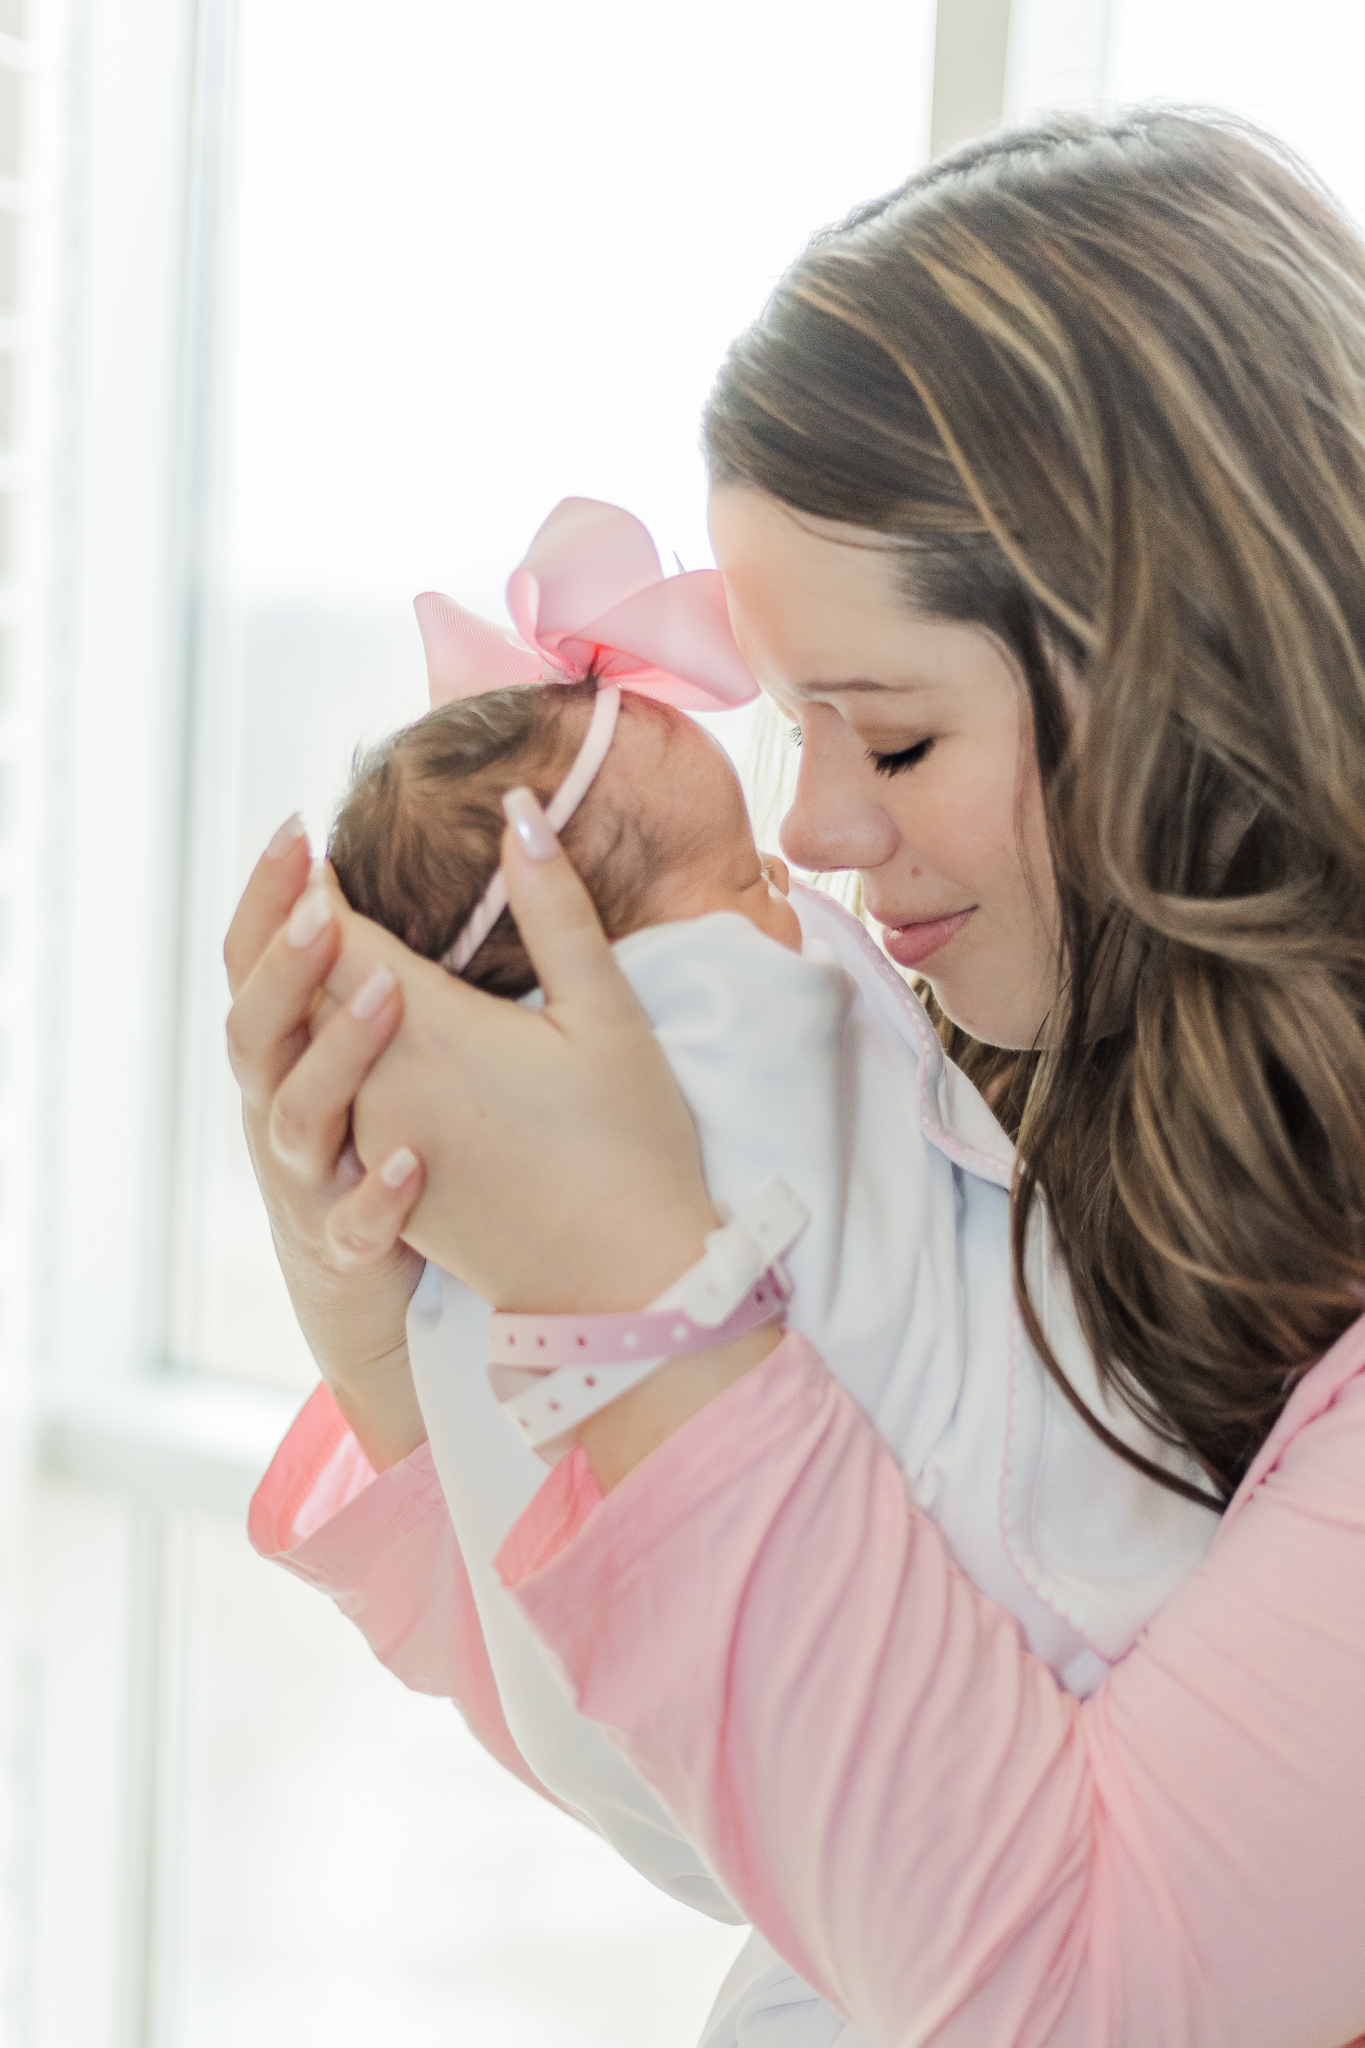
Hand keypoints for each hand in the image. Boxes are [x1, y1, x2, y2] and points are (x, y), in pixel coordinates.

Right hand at [223, 819, 427, 1468]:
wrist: (366, 1293)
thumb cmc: (367, 1150)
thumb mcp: (356, 1059)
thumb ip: (358, 979)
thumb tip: (362, 876)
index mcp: (285, 1058)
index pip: (255, 965)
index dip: (266, 902)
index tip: (295, 828)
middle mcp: (277, 1114)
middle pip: (257, 1032)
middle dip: (287, 966)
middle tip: (328, 906)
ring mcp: (305, 1184)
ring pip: (297, 1118)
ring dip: (339, 1054)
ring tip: (386, 997)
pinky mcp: (345, 1250)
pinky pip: (353, 1223)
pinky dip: (379, 1194)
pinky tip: (416, 1161)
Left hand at [325, 790, 780, 1488]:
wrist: (622, 1287)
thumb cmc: (630, 1144)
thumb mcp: (607, 1014)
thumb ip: (555, 905)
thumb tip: (519, 809)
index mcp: (428, 1032)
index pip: (337, 935)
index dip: (319, 882)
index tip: (316, 839)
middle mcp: (378, 1087)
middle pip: (311, 988)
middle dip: (304, 928)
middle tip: (303, 871)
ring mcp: (375, 1144)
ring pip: (316, 1050)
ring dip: (318, 996)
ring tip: (328, 950)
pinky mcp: (388, 1188)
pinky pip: (342, 1102)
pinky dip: (341, 1058)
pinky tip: (370, 1043)